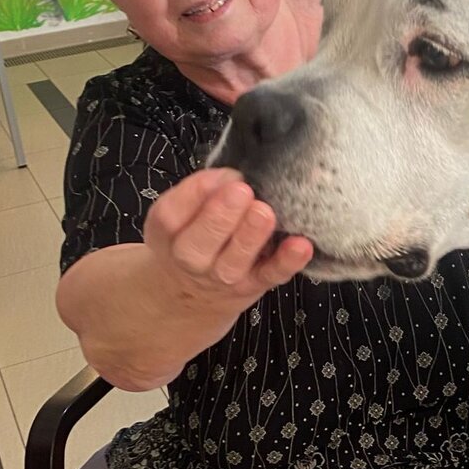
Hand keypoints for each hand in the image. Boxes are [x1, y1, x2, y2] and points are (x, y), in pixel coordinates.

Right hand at [144, 167, 312, 333]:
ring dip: (250, 237)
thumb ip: (201, 191)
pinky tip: (300, 246)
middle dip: (219, 216)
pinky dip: (287, 262)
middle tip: (240, 191)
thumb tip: (231, 175)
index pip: (172, 213)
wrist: (188, 294)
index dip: (198, 191)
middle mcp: (191, 258)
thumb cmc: (191, 238)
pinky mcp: (253, 285)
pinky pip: (270, 276)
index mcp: (168, 231)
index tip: (226, 175)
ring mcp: (222, 275)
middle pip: (198, 243)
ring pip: (233, 261)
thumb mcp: (181, 213)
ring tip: (264, 213)